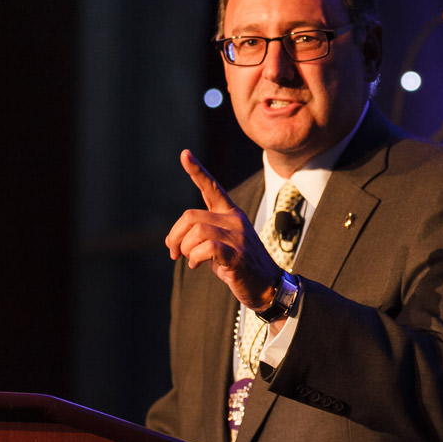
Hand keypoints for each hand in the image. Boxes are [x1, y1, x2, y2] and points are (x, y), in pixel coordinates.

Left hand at [165, 149, 279, 310]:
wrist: (269, 287)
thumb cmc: (242, 267)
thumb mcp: (223, 245)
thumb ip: (204, 236)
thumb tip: (176, 240)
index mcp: (231, 214)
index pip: (212, 188)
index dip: (197, 171)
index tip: (184, 154)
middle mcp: (235, 220)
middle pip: (191, 216)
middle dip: (175, 235)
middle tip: (173, 252)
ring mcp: (238, 237)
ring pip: (197, 232)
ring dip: (185, 249)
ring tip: (189, 261)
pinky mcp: (238, 255)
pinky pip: (206, 249)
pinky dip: (195, 258)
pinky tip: (196, 266)